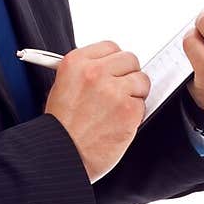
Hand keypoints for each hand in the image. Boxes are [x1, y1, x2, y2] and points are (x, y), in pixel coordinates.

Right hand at [44, 41, 151, 183]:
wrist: (62, 155)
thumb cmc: (61, 128)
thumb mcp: (62, 87)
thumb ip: (86, 72)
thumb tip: (110, 67)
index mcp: (76, 62)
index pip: (111, 47)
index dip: (114, 63)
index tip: (113, 73)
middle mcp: (95, 72)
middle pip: (130, 60)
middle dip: (127, 76)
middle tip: (119, 92)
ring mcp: (114, 90)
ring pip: (141, 81)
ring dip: (134, 95)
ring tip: (116, 111)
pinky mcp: (128, 110)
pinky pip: (143, 104)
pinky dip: (135, 115)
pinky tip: (117, 123)